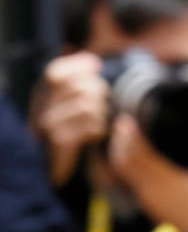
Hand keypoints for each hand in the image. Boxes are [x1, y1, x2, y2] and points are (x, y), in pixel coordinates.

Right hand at [29, 51, 110, 185]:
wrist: (48, 170)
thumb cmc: (63, 135)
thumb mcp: (63, 106)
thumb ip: (73, 84)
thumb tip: (90, 60)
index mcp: (41, 95)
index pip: (56, 71)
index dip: (78, 64)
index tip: (96, 64)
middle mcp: (41, 107)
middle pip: (77, 86)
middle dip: (98, 90)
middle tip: (103, 102)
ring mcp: (49, 124)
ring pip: (87, 105)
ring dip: (101, 112)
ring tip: (99, 121)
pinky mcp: (60, 141)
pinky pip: (90, 126)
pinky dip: (99, 128)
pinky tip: (96, 134)